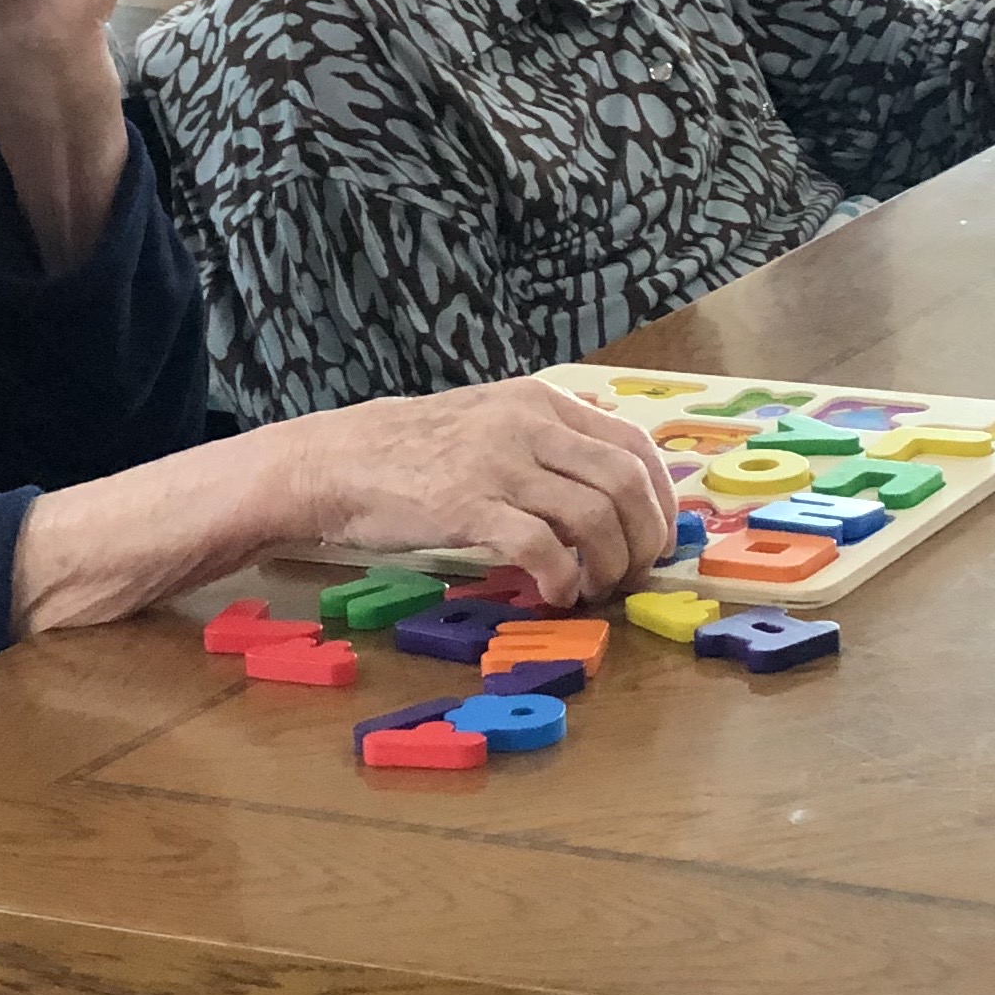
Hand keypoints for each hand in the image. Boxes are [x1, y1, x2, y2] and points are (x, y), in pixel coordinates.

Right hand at [261, 378, 677, 606]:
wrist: (334, 461)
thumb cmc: (416, 448)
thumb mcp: (494, 416)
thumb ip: (552, 434)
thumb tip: (615, 455)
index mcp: (542, 403)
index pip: (634, 446)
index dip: (661, 497)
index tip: (658, 535)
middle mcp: (530, 426)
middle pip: (626, 483)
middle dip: (645, 537)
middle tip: (634, 573)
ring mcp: (499, 465)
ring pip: (594, 517)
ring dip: (608, 564)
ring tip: (595, 588)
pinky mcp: (469, 508)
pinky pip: (542, 547)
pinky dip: (562, 577)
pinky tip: (556, 592)